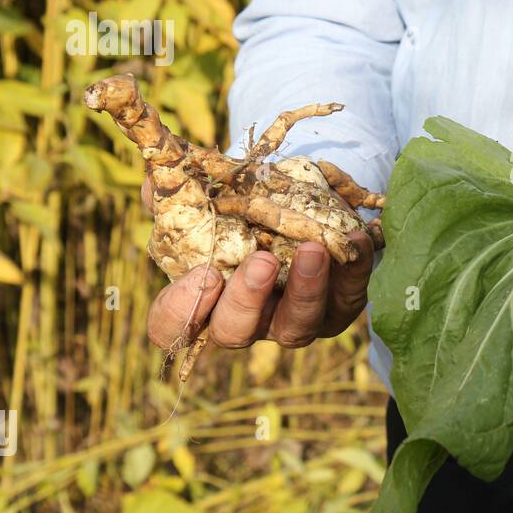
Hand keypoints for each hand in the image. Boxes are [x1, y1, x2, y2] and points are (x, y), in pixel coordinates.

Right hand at [141, 179, 373, 350]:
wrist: (307, 202)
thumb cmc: (246, 209)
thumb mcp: (213, 198)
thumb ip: (181, 195)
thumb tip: (157, 180)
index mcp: (206, 298)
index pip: (174, 327)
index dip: (181, 312)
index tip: (203, 274)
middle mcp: (249, 318)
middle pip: (235, 332)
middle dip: (245, 300)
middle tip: (260, 261)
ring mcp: (296, 317)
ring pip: (297, 325)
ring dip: (305, 288)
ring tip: (312, 249)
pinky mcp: (341, 304)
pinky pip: (350, 294)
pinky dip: (354, 266)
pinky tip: (355, 237)